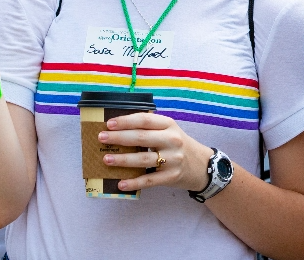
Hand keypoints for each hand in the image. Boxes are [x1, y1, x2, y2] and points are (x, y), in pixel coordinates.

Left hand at [97, 112, 214, 192]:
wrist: (202, 165)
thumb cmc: (178, 145)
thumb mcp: (169, 130)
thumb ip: (149, 128)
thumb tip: (118, 127)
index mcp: (169, 125)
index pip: (145, 120)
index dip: (126, 121)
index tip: (109, 123)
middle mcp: (172, 140)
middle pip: (141, 138)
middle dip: (119, 138)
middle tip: (102, 138)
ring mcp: (173, 160)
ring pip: (143, 159)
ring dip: (122, 159)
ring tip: (106, 159)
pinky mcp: (171, 177)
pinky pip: (149, 180)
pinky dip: (133, 182)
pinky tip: (120, 183)